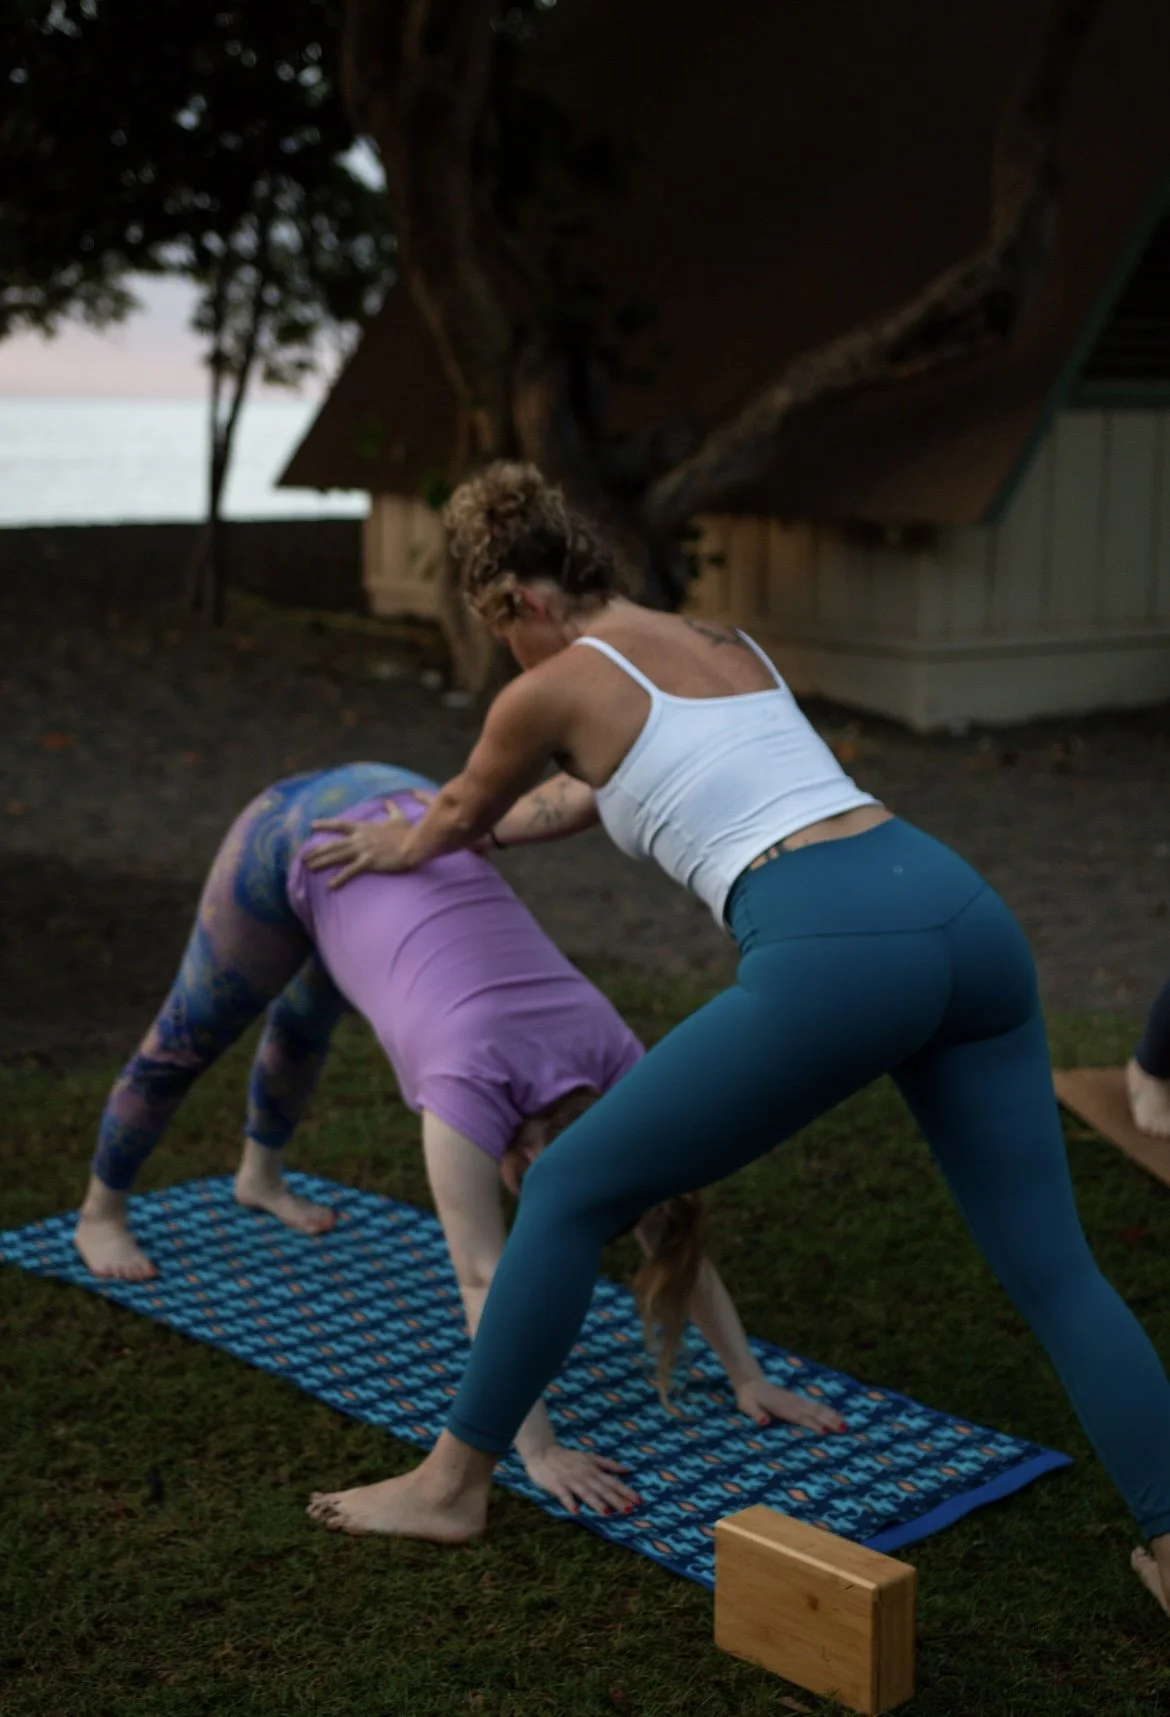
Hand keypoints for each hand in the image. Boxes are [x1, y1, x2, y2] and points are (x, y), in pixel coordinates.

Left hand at [305, 799, 416, 887]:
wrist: (414, 845)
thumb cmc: (407, 833)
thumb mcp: (399, 818)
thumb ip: (391, 809)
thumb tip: (388, 801)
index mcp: (364, 827)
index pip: (339, 824)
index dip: (325, 824)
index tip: (312, 825)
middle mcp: (359, 838)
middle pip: (332, 844)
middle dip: (316, 851)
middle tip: (303, 857)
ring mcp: (363, 849)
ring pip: (337, 856)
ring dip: (321, 862)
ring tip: (308, 868)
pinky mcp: (368, 861)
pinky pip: (350, 871)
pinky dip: (339, 878)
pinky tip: (330, 886)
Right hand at [521, 1443, 639, 1515]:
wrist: (543, 1452)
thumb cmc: (569, 1457)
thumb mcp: (590, 1457)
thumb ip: (608, 1464)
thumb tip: (628, 1470)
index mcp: (593, 1469)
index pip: (612, 1481)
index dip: (626, 1490)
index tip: (639, 1500)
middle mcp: (585, 1475)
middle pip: (602, 1489)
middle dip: (616, 1499)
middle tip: (629, 1510)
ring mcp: (571, 1480)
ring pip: (586, 1493)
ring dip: (596, 1503)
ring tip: (607, 1513)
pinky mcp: (557, 1485)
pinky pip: (564, 1495)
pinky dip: (570, 1502)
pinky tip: (576, 1511)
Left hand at [735, 1375, 846, 1434]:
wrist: (750, 1382)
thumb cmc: (748, 1398)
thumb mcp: (748, 1406)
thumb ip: (756, 1414)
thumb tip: (765, 1422)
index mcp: (782, 1408)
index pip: (800, 1417)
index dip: (813, 1424)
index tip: (826, 1431)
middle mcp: (792, 1404)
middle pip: (813, 1412)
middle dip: (828, 1420)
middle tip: (843, 1429)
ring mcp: (796, 1400)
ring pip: (816, 1408)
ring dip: (830, 1416)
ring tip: (844, 1424)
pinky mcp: (797, 1400)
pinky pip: (814, 1405)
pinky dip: (826, 1410)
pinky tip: (835, 1415)